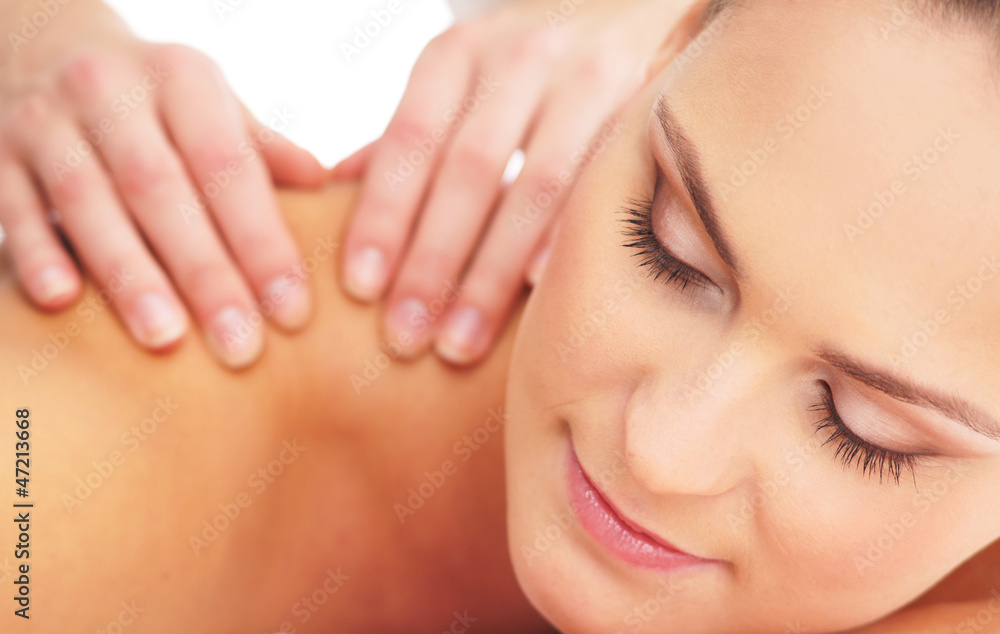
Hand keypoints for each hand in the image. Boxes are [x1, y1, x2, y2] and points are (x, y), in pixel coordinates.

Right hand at [0, 0, 325, 368]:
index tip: (292, 309)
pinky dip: (36, 252)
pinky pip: (14, 206)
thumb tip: (332, 192)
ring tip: (165, 339)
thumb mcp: (214, 107)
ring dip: (127, 274)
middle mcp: (112, 92)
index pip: (229, 166)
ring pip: (88, 202)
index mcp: (182, 80)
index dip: (261, 239)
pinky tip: (62, 301)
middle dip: (204, 272)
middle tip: (241, 345)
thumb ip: (265, 152)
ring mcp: (47, 121)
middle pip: (161, 189)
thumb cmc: (159, 102)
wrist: (47, 46)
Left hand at [338, 0, 687, 364]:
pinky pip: (600, 182)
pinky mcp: (642, 104)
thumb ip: (406, 137)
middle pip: (467, 170)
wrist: (625, 8)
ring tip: (461, 341)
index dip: (382, 216)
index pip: (408, 142)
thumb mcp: (459, 82)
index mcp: (456, 57)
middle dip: (433, 261)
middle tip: (406, 336)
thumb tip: (330, 191)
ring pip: (536, 186)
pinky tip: (538, 289)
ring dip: (494, 271)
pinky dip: (567, 236)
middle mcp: (518, 58)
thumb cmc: (524, 69)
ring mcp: (585, 78)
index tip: (360, 288)